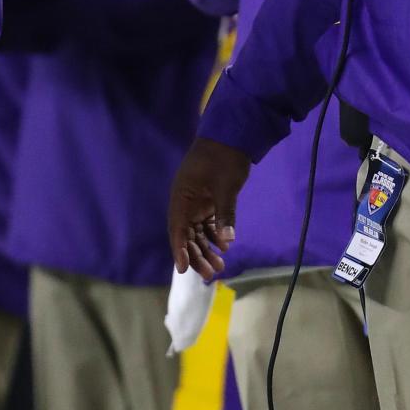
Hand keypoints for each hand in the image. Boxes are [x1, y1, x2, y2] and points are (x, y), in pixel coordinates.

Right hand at [169, 137, 251, 280]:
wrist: (232, 135)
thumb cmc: (224, 158)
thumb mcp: (226, 186)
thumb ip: (225, 213)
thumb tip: (227, 241)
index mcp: (181, 196)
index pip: (177, 229)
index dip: (179, 250)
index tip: (182, 269)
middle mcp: (185, 202)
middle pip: (187, 235)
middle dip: (196, 255)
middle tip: (209, 274)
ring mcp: (196, 202)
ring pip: (197, 232)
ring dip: (206, 249)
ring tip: (219, 267)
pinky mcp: (207, 201)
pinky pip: (207, 224)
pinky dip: (214, 236)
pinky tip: (223, 247)